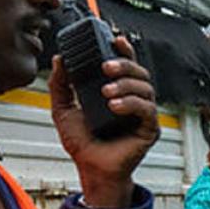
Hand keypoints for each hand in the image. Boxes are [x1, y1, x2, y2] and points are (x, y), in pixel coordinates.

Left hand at [50, 34, 157, 208]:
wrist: (90, 168)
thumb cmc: (82, 143)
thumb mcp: (63, 109)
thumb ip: (60, 84)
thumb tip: (60, 59)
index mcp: (117, 91)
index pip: (125, 65)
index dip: (123, 50)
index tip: (114, 40)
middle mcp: (133, 99)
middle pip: (139, 71)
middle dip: (124, 64)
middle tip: (105, 67)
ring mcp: (143, 114)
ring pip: (146, 87)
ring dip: (126, 84)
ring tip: (107, 93)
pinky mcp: (149, 129)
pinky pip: (148, 109)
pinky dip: (132, 104)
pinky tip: (115, 106)